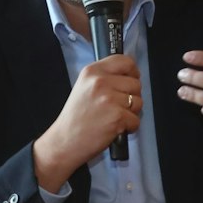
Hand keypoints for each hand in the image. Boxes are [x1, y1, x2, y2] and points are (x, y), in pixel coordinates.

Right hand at [32, 54, 140, 191]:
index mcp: (92, 71)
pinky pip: (136, 120)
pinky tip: (114, 128)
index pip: (125, 61)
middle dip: (132, 96)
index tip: (130, 81)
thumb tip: (129, 76)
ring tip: (114, 118)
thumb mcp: (84, 87)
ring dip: (131, 113)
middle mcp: (101, 82)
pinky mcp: (117, 117)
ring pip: (138, 102)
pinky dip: (129, 127)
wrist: (64, 141)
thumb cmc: (75, 118)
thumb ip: (105, 78)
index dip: (133, 72)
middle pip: (135, 83)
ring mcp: (109, 99)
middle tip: (117, 107)